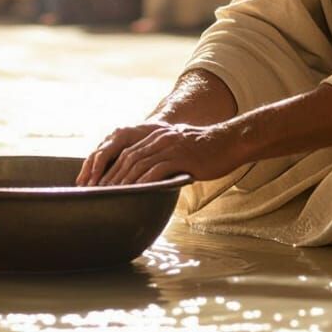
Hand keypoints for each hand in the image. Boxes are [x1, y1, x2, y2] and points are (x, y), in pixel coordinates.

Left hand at [77, 121, 243, 185]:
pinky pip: (157, 170)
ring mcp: (170, 147)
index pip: (127, 152)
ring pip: (138, 164)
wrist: (231, 141)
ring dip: (123, 181)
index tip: (101, 183)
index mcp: (157, 136)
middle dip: (111, 176)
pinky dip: (143, 182)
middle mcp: (160, 139)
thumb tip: (153, 177)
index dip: (111, 168)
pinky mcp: (181, 158)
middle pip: (127, 158)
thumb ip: (165, 159)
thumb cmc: (209, 150)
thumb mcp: (182, 148)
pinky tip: (135, 191)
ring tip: (112, 194)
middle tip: (100, 192)